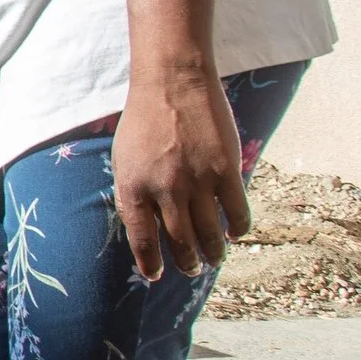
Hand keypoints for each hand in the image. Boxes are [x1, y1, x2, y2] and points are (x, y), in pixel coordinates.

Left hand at [113, 66, 250, 280]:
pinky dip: (238, 228)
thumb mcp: (122, 160)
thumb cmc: (143, 121)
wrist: (172, 83)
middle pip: (179, 241)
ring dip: (213, 251)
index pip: (142, 240)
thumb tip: (144, 226)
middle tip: (193, 268)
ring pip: (209, 232)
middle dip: (186, 261)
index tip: (156, 275)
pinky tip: (237, 234)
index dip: (150, 262)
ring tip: (214, 258)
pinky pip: (236, 211)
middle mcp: (164, 191)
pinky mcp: (226, 170)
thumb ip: (132, 193)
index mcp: (133, 188)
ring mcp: (197, 181)